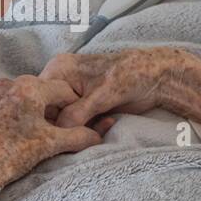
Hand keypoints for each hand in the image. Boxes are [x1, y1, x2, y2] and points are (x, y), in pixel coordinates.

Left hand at [0, 76, 111, 189]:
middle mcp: (11, 82)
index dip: (77, 107)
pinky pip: (13, 102)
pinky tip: (24, 133)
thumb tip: (98, 137)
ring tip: (43, 134)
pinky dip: (23, 112)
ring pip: (29, 97)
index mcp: (29, 86)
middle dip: (57, 109)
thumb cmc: (11, 154)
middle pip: (46, 91)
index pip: (65, 90)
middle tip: (63, 130)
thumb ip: (78, 137)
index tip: (82, 122)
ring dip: (40, 111)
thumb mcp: (50, 144)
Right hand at [40, 47, 200, 128]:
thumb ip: (76, 113)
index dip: (51, 117)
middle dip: (69, 126)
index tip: (70, 127)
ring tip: (105, 121)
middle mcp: (61, 81)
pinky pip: (79, 125)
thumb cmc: (131, 75)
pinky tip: (108, 121)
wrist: (158, 78)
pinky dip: (91, 129)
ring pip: (65, 123)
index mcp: (59, 69)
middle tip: (91, 127)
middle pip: (52, 113)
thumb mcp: (101, 95)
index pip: (41, 100)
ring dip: (83, 129)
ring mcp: (73, 95)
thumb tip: (58, 131)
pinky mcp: (86, 107)